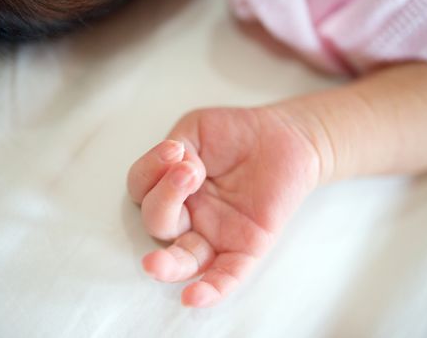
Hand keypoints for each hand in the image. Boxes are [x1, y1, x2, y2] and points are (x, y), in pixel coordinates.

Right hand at [127, 106, 319, 306]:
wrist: (284, 137)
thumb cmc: (237, 134)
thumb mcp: (197, 129)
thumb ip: (178, 148)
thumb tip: (177, 170)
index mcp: (171, 187)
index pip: (142, 188)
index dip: (150, 170)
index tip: (175, 149)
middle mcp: (188, 215)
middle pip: (158, 223)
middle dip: (166, 197)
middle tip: (190, 172)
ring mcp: (215, 234)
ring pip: (184, 259)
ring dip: (168, 264)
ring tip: (154, 264)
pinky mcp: (245, 247)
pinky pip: (226, 275)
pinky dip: (210, 289)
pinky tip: (193, 298)